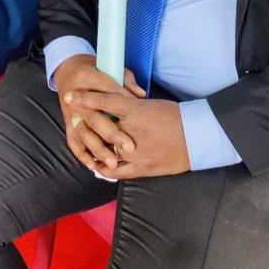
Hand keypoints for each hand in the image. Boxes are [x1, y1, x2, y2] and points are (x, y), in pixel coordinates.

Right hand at [54, 54, 143, 171]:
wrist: (67, 70)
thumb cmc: (93, 68)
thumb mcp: (108, 66)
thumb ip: (125, 80)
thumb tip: (141, 95)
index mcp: (86, 77)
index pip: (107, 91)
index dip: (123, 102)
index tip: (138, 115)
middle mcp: (76, 97)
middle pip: (95, 117)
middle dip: (112, 134)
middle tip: (129, 148)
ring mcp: (70, 112)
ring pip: (84, 132)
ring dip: (98, 149)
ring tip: (113, 163)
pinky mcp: (67, 122)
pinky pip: (73, 141)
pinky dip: (82, 154)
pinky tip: (94, 165)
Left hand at [66, 88, 189, 178]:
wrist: (197, 137)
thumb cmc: (176, 116)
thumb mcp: (151, 105)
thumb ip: (131, 107)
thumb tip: (114, 104)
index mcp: (136, 112)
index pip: (105, 102)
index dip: (86, 98)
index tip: (71, 96)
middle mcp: (132, 132)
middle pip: (100, 126)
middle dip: (84, 121)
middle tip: (72, 116)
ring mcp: (136, 153)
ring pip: (105, 150)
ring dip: (92, 145)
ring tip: (81, 139)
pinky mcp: (142, 169)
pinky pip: (117, 172)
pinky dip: (104, 169)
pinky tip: (95, 165)